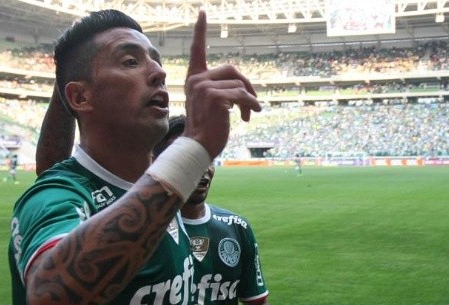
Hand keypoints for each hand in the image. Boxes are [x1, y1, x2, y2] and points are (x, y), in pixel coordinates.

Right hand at [183, 11, 261, 158]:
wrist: (198, 147)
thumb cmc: (207, 129)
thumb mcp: (212, 104)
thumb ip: (221, 89)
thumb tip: (245, 89)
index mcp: (194, 79)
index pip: (197, 50)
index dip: (200, 31)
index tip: (203, 12)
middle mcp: (197, 80)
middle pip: (232, 70)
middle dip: (247, 86)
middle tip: (254, 104)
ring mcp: (205, 87)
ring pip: (239, 85)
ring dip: (249, 101)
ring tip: (248, 115)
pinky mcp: (216, 97)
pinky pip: (242, 95)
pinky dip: (250, 106)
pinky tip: (247, 117)